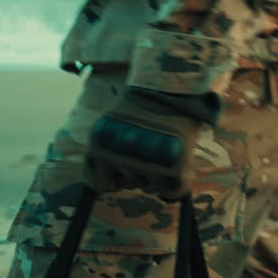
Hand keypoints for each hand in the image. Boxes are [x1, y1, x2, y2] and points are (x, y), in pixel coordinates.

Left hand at [87, 88, 220, 200]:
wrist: (171, 86)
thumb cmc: (139, 107)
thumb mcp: (110, 126)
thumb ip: (103, 153)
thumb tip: (103, 188)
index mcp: (100, 145)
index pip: (99, 185)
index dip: (112, 178)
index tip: (121, 167)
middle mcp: (120, 156)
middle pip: (128, 185)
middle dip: (137, 172)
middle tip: (148, 147)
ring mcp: (148, 162)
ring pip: (150, 188)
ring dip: (157, 175)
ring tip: (162, 148)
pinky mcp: (174, 166)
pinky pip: (171, 191)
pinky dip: (175, 185)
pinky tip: (177, 166)